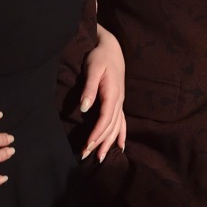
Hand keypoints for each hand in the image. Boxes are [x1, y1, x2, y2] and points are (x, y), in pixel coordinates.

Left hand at [79, 25, 125, 161]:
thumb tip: (84, 108)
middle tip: (86, 156)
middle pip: (111, 127)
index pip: (105, 119)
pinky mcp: (119, 102)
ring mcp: (120, 102)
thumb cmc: (99, 57)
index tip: (87, 145)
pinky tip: (120, 146)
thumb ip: (89, 88)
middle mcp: (119, 101)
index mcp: (112, 94)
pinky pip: (122, 122)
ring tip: (100, 157)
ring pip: (117, 127)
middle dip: (99, 143)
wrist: (111, 49)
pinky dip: (121, 135)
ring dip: (108, 143)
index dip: (97, 134)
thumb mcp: (92, 69)